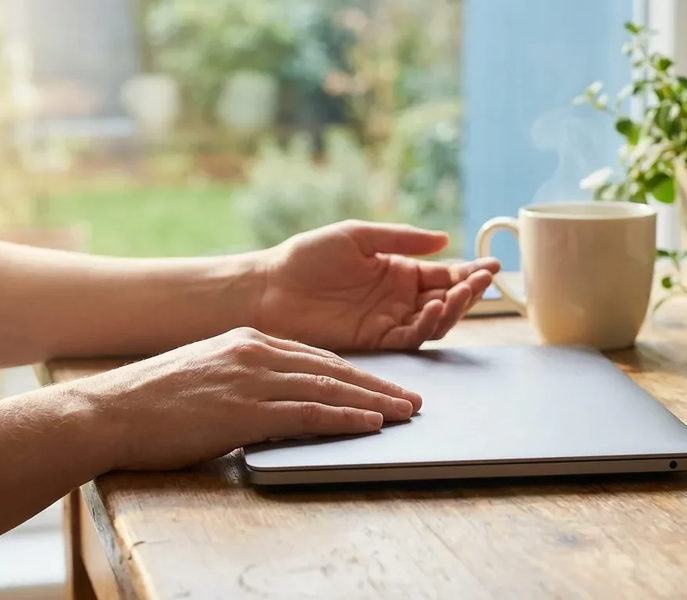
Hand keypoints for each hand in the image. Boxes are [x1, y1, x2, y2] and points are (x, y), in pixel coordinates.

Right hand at [78, 327, 421, 470]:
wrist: (111, 409)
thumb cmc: (157, 398)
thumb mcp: (210, 372)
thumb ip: (249, 376)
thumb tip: (281, 396)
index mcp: (250, 340)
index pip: (318, 355)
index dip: (356, 371)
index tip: (382, 383)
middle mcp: (258, 351)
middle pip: (333, 367)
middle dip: (378, 383)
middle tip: (411, 397)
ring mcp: (253, 378)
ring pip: (329, 387)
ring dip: (373, 401)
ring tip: (405, 412)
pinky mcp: (246, 409)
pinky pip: (309, 412)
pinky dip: (345, 417)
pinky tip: (371, 423)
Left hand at [257, 220, 500, 349]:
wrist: (271, 288)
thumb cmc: (308, 256)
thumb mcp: (357, 236)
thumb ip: (401, 239)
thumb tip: (445, 239)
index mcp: (397, 271)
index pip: (443, 274)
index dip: (468, 272)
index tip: (491, 267)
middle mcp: (398, 298)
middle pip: (445, 300)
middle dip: (468, 292)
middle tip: (483, 281)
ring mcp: (387, 320)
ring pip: (434, 322)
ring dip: (453, 309)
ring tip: (460, 293)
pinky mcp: (374, 341)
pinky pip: (409, 338)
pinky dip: (426, 326)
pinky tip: (433, 309)